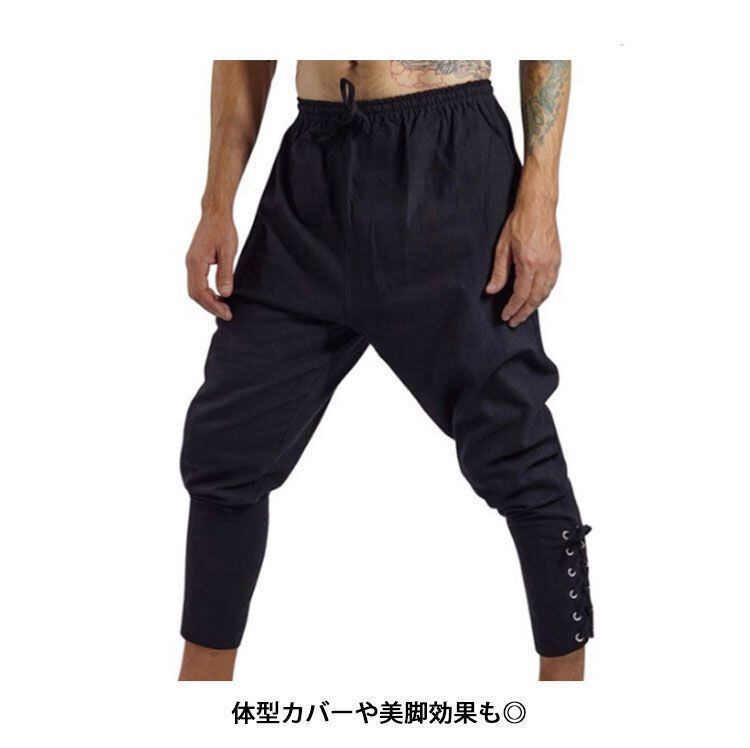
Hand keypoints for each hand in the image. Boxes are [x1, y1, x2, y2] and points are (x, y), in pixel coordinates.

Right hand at [185, 211, 237, 320]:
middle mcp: (190, 264)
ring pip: (195, 289)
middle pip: (195, 294)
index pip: (200, 292)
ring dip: (207, 300)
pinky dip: (206, 292)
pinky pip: (197, 282)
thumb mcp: (228, 251)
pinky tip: (218, 295)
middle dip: (210, 306)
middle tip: (227, 314)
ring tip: (224, 307)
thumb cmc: (223, 229)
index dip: (213, 305)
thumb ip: (225, 273)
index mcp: (196, 263)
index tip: (227, 313)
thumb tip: (225, 294)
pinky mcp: (195, 262)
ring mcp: (191, 263)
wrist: (215, 213)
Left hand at [485, 197, 560, 326]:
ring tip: (524, 313)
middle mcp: (543, 265)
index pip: (520, 294)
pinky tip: (536, 298)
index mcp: (528, 262)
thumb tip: (492, 289)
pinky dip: (543, 295)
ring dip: (534, 306)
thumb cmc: (521, 222)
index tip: (506, 316)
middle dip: (524, 312)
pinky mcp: (557, 260)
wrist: (538, 207)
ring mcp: (553, 263)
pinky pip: (551, 284)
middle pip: (534, 298)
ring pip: (545, 293)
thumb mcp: (502, 247)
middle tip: (515, 321)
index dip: (513, 308)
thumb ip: (499, 271)